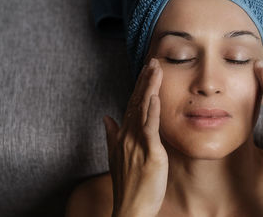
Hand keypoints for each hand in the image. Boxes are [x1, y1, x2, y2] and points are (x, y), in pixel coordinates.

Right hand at [103, 58, 167, 216]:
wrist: (130, 207)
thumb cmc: (128, 183)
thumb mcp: (116, 156)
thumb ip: (111, 135)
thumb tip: (106, 118)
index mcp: (124, 134)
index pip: (131, 104)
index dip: (139, 86)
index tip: (145, 71)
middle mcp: (127, 135)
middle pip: (136, 102)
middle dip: (145, 80)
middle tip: (152, 60)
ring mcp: (136, 142)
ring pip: (142, 109)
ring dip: (149, 87)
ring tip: (155, 68)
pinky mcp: (148, 152)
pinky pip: (149, 128)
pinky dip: (151, 111)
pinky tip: (154, 96)